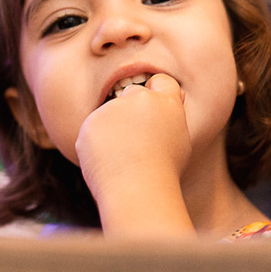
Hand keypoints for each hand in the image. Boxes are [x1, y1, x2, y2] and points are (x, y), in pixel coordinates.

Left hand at [75, 73, 193, 236]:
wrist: (137, 190)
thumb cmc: (164, 172)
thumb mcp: (179, 141)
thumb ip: (170, 118)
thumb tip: (170, 100)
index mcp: (166, 102)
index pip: (161, 81)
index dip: (156, 94)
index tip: (153, 111)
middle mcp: (138, 99)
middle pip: (132, 94)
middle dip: (132, 111)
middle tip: (136, 141)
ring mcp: (112, 109)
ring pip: (110, 115)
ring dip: (113, 129)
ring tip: (124, 158)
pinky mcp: (90, 123)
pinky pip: (93, 131)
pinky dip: (97, 144)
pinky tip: (108, 162)